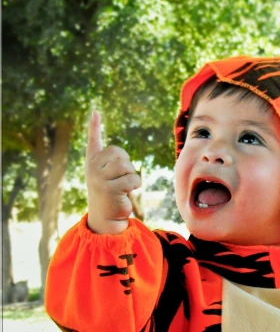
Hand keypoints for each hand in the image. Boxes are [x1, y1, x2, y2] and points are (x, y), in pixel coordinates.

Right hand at [85, 111, 141, 234]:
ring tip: (124, 187)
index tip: (95, 112)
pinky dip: (135, 185)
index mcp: (92, 163)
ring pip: (126, 166)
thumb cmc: (110, 196)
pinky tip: (127, 193)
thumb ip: (112, 163)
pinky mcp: (109, 188)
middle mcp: (92, 168)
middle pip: (119, 153)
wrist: (105, 219)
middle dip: (127, 165)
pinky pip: (131, 179)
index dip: (94, 127)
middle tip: (121, 179)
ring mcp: (99, 178)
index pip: (93, 141)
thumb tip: (120, 156)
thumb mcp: (108, 177)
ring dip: (131, 176)